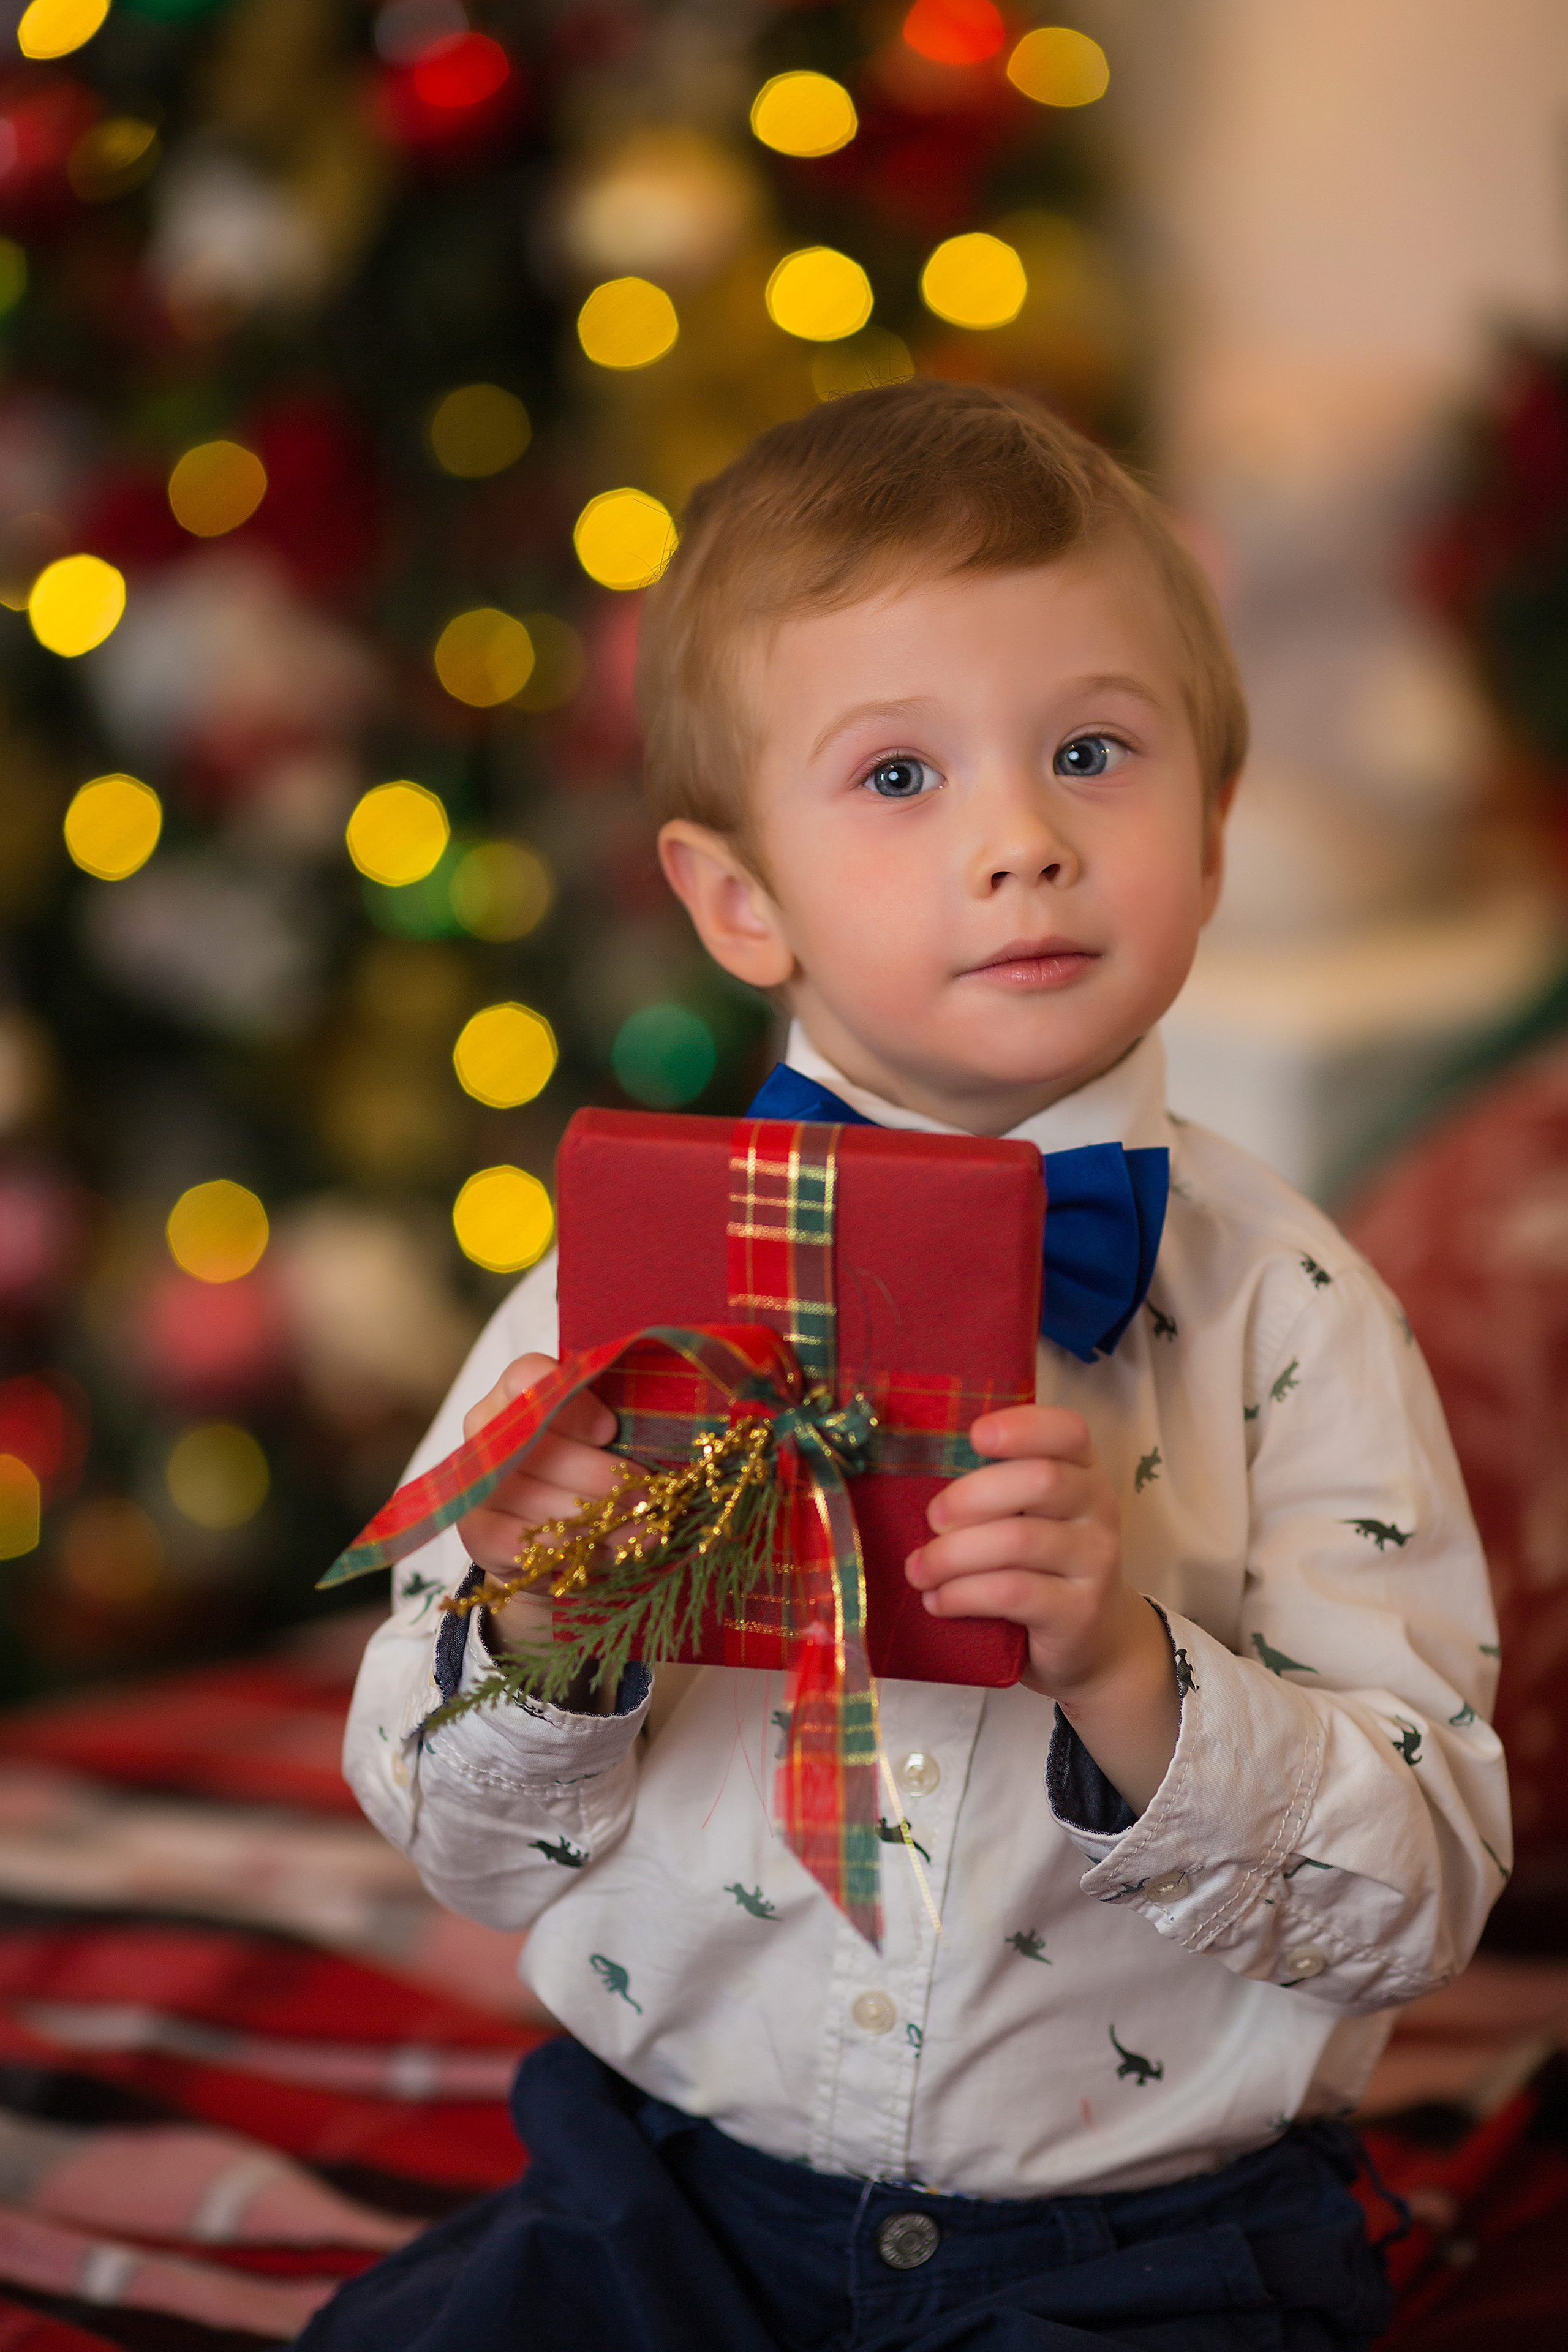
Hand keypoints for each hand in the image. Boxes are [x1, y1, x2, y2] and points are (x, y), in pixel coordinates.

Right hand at [455, 1353, 620, 1665]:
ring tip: (643, 1528)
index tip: (611, 1430)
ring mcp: (476, 1479)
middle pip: (538, 1443)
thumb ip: (624, 1420)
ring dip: (594, 1519)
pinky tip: (601, 1555)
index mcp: (518, 1390)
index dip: (571, 1404)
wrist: (556, 1531)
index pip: (529, 1376)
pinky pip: (512, 1541)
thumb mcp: (608, 1436)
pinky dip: (563, 1550)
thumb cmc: (592, 1466)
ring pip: (532, 1497)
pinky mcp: (473, 1529)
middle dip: (600, 1475)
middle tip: (647, 1494)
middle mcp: (485, 1427)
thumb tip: (666, 1431)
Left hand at [905, 1405, 1178, 1812]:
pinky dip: (963, 1594)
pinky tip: (938, 1600)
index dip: (1023, 1427)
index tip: (974, 1436)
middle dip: (971, 1497)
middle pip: (1040, 1481)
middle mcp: (1099, 1510)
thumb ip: (999, 1490)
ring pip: (1018, 1541)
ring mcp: (1095, 1563)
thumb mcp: (1032, 1518)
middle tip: (932, 1520)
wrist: (1095, 1643)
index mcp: (1085, 1473)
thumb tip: (913, 1477)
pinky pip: (1012, 1593)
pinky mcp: (1080, 1612)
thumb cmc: (1044, 1567)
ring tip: (919, 1570)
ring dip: (953, 1554)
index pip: (1069, 1431)